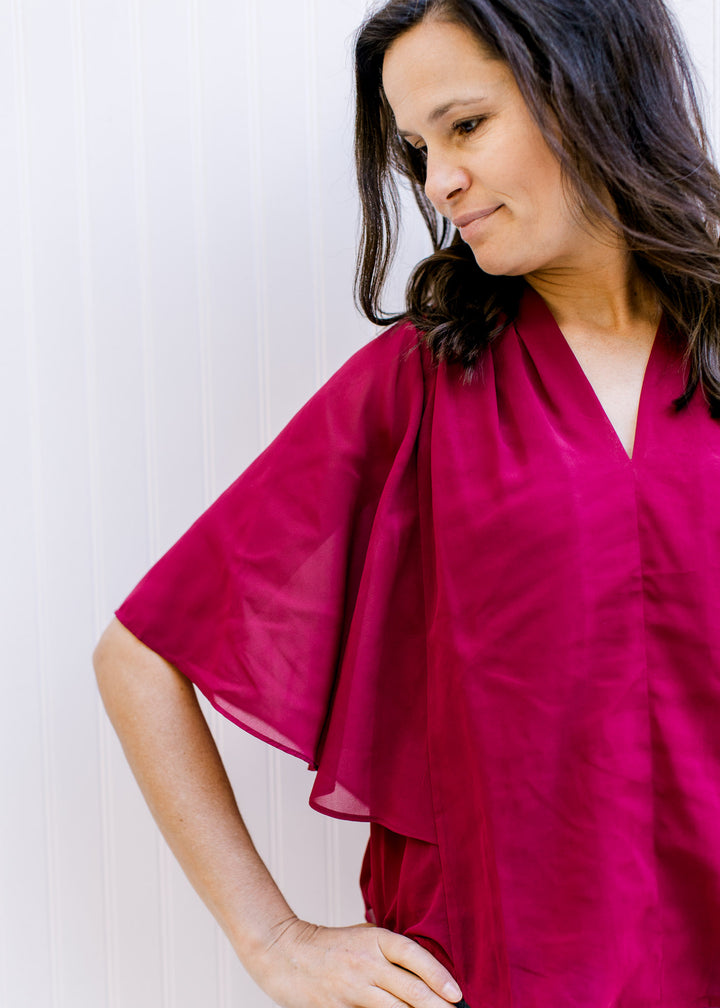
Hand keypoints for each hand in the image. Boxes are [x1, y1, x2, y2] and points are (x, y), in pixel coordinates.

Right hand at [250, 917, 462, 1007]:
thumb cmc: (329, 945)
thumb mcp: (362, 935)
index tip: (456, 993)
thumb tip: (424, 970)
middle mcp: (367, 963)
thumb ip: (389, 950)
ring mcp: (354, 989)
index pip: (414, 956)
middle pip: (410, 990)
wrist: (286, 953)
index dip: (438, 975)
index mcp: (375, 939)